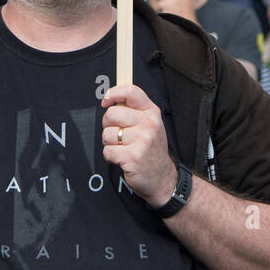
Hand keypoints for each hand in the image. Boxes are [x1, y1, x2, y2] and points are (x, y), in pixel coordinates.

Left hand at [101, 83, 178, 207]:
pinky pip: (108, 151)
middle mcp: (149, 124)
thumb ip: (134, 110)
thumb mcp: (151, 125)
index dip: (113, 93)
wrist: (163, 178)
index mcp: (152, 112)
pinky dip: (110, 157)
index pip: (131, 91)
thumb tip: (112, 100)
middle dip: (108, 125)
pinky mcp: (133, 157)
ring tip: (122, 148)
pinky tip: (122, 158)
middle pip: (111, 114)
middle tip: (117, 134)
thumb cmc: (152, 150)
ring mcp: (142, 140)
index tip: (106, 102)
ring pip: (107, 134)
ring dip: (109, 143)